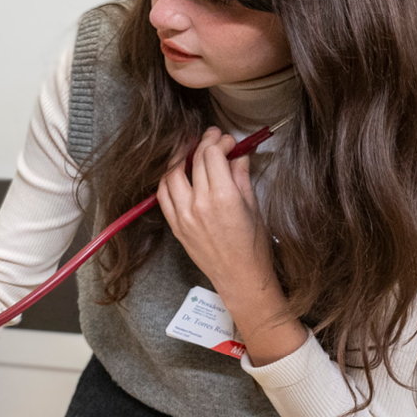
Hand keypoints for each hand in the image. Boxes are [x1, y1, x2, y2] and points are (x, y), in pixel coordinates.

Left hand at [156, 127, 305, 363]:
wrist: (241, 279)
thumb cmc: (253, 246)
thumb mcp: (253, 206)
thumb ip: (241, 176)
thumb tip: (238, 155)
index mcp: (222, 197)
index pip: (212, 154)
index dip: (219, 141)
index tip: (228, 140)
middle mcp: (198, 204)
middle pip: (193, 160)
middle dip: (203, 143)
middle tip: (212, 137)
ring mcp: (182, 215)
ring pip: (172, 174)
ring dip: (180, 157)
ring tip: (190, 149)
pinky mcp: (175, 226)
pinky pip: (163, 195)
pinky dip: (168, 179)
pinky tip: (177, 172)